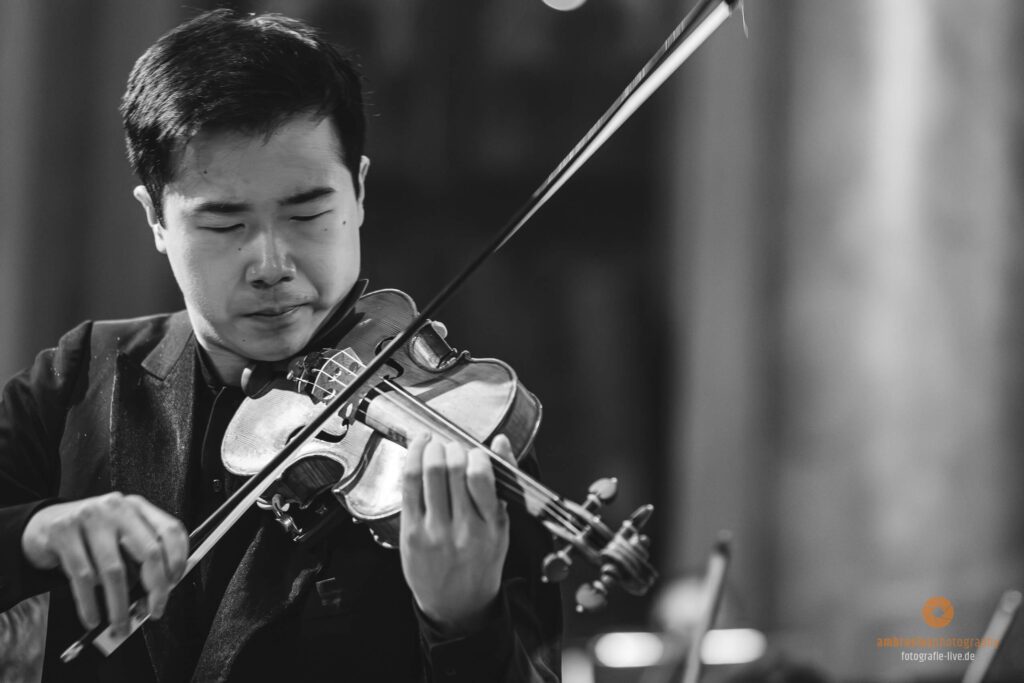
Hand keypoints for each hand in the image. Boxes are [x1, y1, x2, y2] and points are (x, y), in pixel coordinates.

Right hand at [20, 493, 187, 634]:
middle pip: (149, 552)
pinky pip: (83, 577)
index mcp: (137, 507)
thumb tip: (154, 597)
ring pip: (114, 571)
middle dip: (156, 588)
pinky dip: (90, 603)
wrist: (42, 524)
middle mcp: (117, 508)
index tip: (175, 583)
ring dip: (120, 605)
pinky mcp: (63, 533)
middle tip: (154, 611)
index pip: (171, 530)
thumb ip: (138, 557)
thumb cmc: (89, 536)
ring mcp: (89, 518)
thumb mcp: (118, 535)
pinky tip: (93, 618)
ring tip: (120, 626)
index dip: (178, 559)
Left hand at [400, 433, 513, 636]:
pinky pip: (410, 485)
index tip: (475, 453)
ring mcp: (436, 531)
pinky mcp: (412, 532)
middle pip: (453, 469)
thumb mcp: (502, 528)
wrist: (457, 604)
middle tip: (452, 448)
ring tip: (436, 446)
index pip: (481, 476)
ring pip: (430, 472)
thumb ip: (503, 484)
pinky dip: (413, 459)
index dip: (476, 454)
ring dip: (432, 449)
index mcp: (492, 526)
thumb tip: (501, 441)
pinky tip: (418, 448)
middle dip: (452, 448)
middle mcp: (464, 529)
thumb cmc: (480, 563)